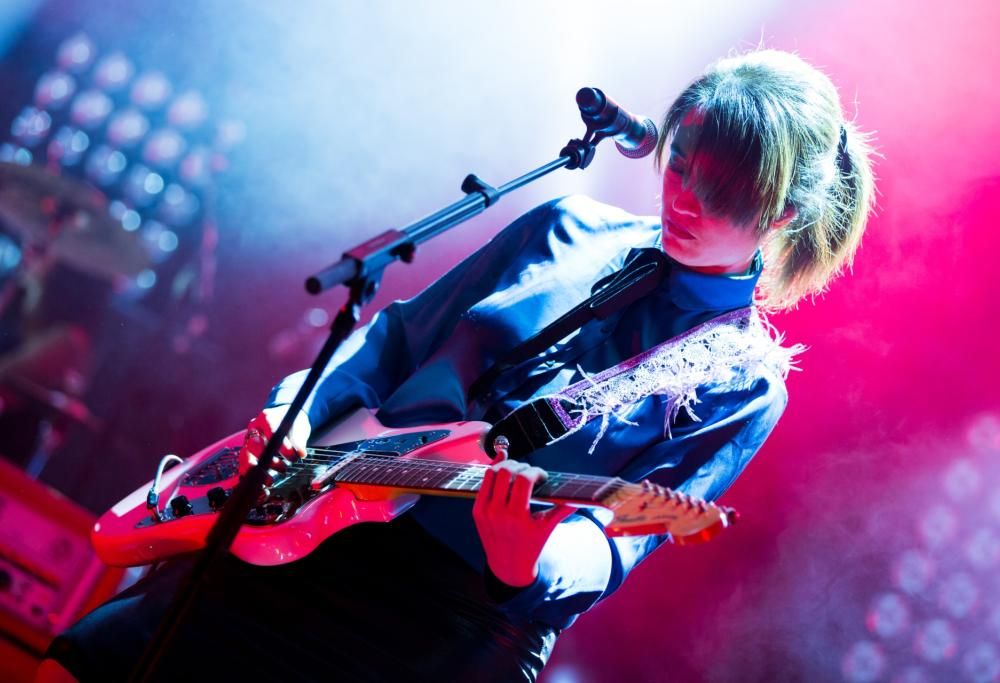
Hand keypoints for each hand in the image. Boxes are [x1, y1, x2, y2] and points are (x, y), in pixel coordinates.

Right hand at [238, 406, 311, 481]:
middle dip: (267, 460)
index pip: (271, 430)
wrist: (285, 423)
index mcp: (266, 418)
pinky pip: (243, 467)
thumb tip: (301, 452)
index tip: (293, 455)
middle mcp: (254, 430)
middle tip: (283, 469)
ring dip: (257, 471)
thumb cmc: (291, 425)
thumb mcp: (299, 428)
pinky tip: (260, 487)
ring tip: (270, 481)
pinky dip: (250, 478)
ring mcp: (248, 443)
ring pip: (245, 458)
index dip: (282, 445)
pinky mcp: (247, 455)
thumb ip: (299, 440)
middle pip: (253, 445)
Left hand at [472, 458, 574, 586]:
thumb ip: (562, 509)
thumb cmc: (530, 546)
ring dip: (506, 466)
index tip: (542, 476)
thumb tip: (580, 497)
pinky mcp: (476, 510)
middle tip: (530, 473)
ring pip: (492, 473)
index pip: (524, 479)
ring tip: (518, 471)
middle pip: (507, 471)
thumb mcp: (547, 528)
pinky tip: (504, 473)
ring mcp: (485, 511)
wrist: (508, 566)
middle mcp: (498, 512)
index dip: (536, 471)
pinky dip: (493, 474)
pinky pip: (483, 483)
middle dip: (521, 466)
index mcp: (517, 516)